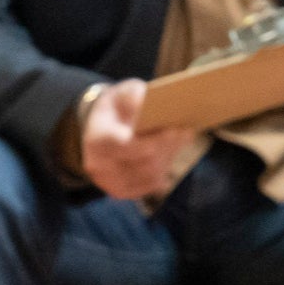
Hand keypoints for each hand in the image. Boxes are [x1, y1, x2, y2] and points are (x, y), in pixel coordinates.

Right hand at [79, 78, 196, 200]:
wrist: (98, 127)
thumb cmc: (116, 107)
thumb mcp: (122, 92)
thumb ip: (135, 96)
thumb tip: (150, 105)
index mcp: (97, 140)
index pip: (128, 146)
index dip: (155, 140)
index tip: (176, 129)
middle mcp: (99, 166)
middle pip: (145, 162)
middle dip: (168, 146)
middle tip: (187, 131)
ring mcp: (108, 182)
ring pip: (151, 175)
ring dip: (169, 157)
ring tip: (180, 140)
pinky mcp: (120, 192)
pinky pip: (150, 185)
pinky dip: (164, 170)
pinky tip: (169, 153)